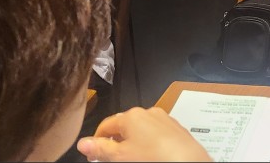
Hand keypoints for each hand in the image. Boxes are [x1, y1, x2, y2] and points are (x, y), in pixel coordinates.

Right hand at [77, 107, 211, 161]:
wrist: (186, 161)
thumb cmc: (154, 157)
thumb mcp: (120, 156)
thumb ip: (100, 149)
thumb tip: (83, 143)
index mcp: (131, 115)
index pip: (105, 125)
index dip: (97, 141)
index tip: (94, 154)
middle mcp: (148, 112)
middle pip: (123, 126)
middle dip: (116, 142)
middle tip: (112, 158)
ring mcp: (163, 119)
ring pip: (140, 130)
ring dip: (132, 142)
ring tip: (131, 158)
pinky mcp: (174, 128)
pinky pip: (155, 133)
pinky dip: (148, 143)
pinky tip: (149, 155)